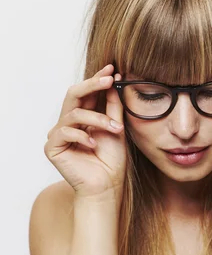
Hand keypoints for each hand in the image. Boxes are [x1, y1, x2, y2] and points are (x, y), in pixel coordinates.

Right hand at [44, 64, 126, 201]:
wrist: (107, 186)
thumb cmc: (111, 160)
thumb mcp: (116, 127)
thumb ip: (113, 106)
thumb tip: (114, 80)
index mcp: (83, 117)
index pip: (87, 92)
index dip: (97, 79)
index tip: (112, 68)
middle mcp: (68, 122)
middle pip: (74, 94)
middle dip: (92, 85)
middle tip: (109, 80)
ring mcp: (59, 134)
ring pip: (75, 113)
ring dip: (98, 119)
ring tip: (116, 130)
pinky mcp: (52, 147)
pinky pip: (65, 132)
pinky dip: (83, 136)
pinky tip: (94, 145)